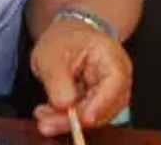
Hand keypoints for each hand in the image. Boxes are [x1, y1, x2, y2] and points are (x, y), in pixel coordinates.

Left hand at [29, 17, 131, 137]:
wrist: (67, 37)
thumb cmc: (63, 39)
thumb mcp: (51, 54)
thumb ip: (57, 79)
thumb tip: (64, 105)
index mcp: (112, 58)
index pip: (114, 85)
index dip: (100, 105)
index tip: (82, 119)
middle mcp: (118, 78)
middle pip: (104, 106)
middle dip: (74, 118)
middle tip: (47, 123)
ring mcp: (110, 93)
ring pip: (94, 116)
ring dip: (67, 120)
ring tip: (43, 114)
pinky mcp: (98, 103)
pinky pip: (85, 115)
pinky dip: (66, 117)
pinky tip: (48, 113)